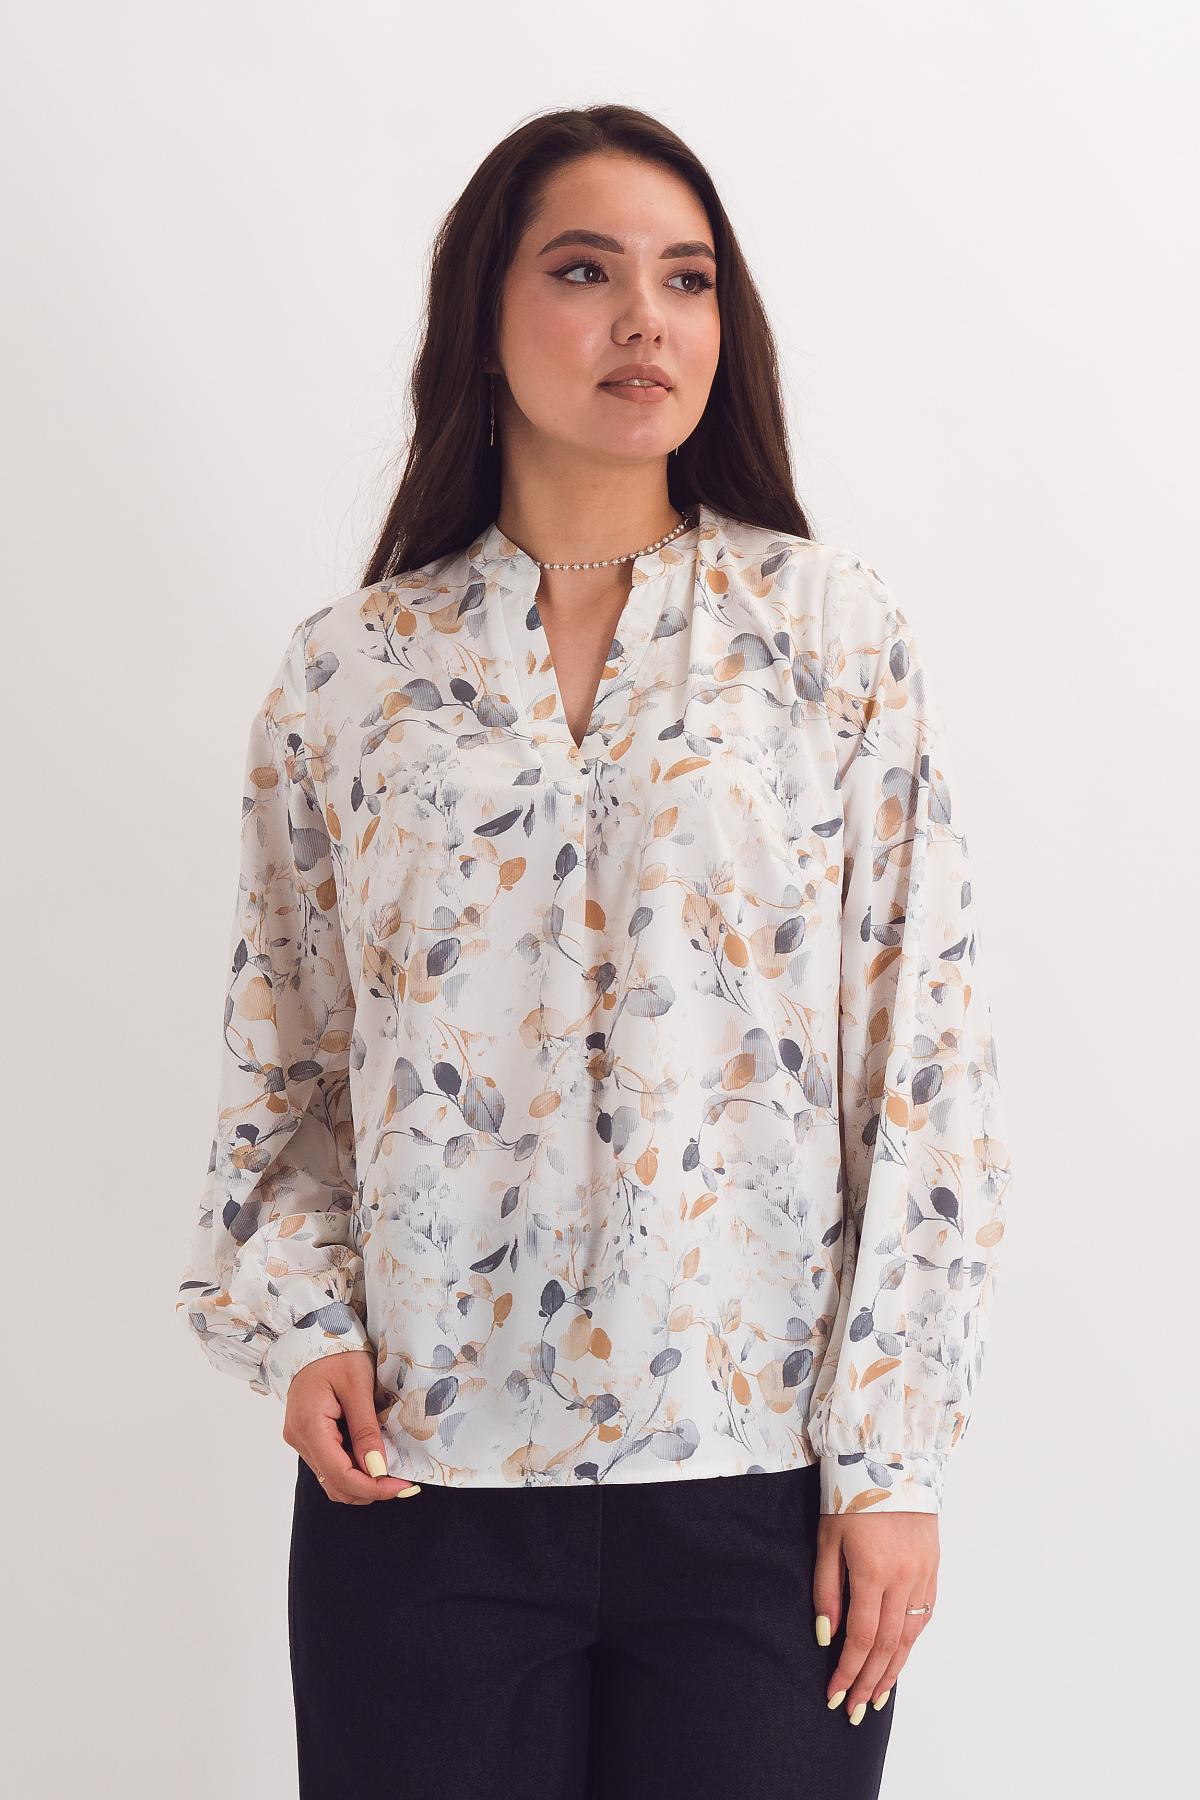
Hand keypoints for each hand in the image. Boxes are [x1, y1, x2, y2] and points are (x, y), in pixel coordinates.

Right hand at [282, 1350, 420, 1502]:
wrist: (314, 1337)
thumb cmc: (337, 1354)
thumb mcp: (358, 1386)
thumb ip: (366, 1430)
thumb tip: (378, 1470)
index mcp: (309, 1425)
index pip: (340, 1475)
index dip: (373, 1487)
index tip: (402, 1486)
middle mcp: (299, 1438)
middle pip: (335, 1483)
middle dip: (370, 1489)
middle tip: (402, 1482)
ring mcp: (301, 1439)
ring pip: (332, 1478)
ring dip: (362, 1481)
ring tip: (392, 1471)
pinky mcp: (307, 1437)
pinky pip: (330, 1464)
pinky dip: (353, 1468)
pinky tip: (374, 1458)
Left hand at [813, 1512, 938, 1719]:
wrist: (890, 1457)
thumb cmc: (850, 1494)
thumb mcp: (827, 1537)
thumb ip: (827, 1589)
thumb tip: (828, 1637)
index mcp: (873, 1572)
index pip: (862, 1638)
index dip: (847, 1672)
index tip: (834, 1696)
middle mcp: (903, 1579)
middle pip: (889, 1646)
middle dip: (869, 1682)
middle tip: (854, 1711)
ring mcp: (923, 1574)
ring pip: (910, 1636)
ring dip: (893, 1671)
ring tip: (877, 1697)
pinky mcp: (934, 1567)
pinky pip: (924, 1615)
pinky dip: (911, 1642)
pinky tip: (899, 1658)